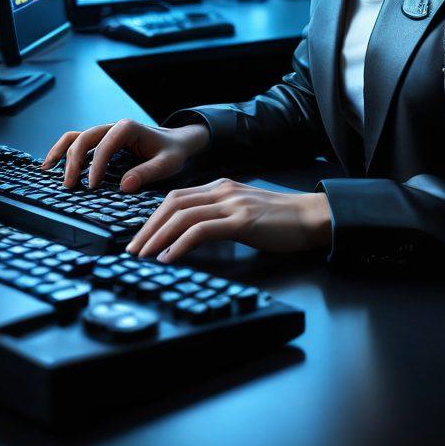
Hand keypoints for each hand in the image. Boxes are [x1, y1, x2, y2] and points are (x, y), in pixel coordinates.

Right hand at [40, 118, 209, 190]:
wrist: (176, 142)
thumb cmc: (172, 152)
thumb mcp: (167, 164)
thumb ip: (147, 173)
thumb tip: (124, 185)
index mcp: (128, 128)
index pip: (105, 146)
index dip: (95, 166)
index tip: (92, 187)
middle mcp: (113, 127)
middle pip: (85, 138)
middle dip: (73, 161)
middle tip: (70, 186)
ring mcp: (105, 133)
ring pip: (76, 137)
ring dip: (62, 154)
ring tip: (49, 172)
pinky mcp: (101, 142)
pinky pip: (77, 142)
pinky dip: (63, 151)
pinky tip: (52, 165)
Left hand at [125, 179, 332, 261]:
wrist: (313, 217)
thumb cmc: (282, 221)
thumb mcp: (244, 214)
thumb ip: (219, 218)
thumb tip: (191, 238)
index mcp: (222, 187)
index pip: (177, 198)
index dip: (153, 218)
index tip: (139, 239)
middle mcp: (223, 190)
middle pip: (173, 204)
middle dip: (147, 228)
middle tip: (131, 250)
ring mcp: (232, 204)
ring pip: (182, 215)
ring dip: (157, 237)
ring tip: (143, 257)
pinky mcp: (242, 220)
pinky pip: (202, 230)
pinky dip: (180, 244)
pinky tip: (169, 258)